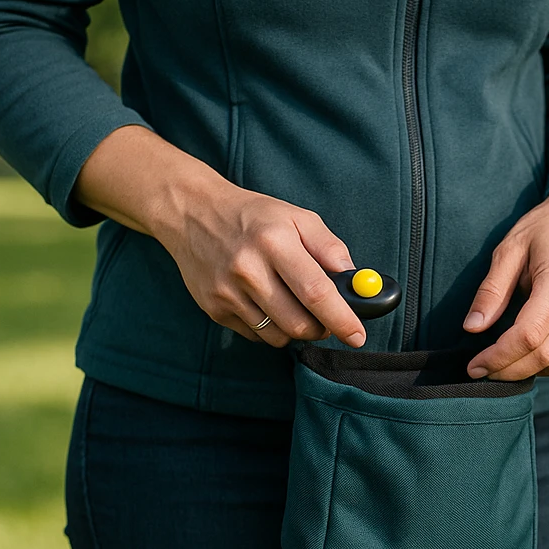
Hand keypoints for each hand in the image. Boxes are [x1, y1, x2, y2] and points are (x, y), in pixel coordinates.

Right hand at [76, 126, 364, 347]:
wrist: (191, 213)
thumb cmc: (253, 216)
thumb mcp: (296, 217)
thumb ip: (330, 247)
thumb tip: (355, 281)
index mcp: (274, 242)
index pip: (316, 292)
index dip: (342, 319)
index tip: (358, 335)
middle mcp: (248, 269)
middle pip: (299, 324)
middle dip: (322, 329)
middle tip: (327, 319)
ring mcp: (227, 292)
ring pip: (278, 336)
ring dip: (296, 330)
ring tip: (295, 306)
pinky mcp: (214, 308)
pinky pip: (255, 335)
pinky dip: (270, 328)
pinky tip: (266, 303)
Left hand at [463, 182, 548, 379]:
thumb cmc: (545, 227)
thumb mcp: (510, 249)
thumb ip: (492, 290)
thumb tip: (472, 328)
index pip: (529, 335)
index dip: (499, 357)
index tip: (474, 366)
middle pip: (545, 355)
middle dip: (509, 370)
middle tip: (481, 371)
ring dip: (526, 371)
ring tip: (499, 366)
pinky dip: (544, 362)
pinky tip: (522, 355)